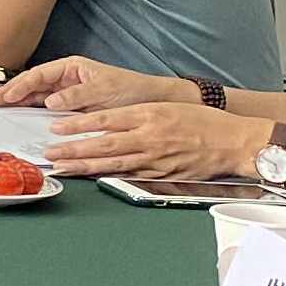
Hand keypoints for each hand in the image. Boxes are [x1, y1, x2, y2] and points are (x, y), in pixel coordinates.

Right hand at [0, 57, 171, 112]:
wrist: (152, 103)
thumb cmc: (131, 91)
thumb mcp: (104, 90)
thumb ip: (77, 95)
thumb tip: (51, 101)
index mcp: (71, 68)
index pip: (39, 75)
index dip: (20, 85)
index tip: (6, 96)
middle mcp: (67, 80)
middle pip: (32, 85)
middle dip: (11, 92)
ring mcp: (68, 95)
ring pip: (37, 97)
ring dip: (19, 103)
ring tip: (1, 110)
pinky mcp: (73, 110)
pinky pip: (49, 111)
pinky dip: (34, 114)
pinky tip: (24, 120)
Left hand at [38, 78, 266, 187]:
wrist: (235, 143)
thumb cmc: (205, 123)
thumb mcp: (168, 108)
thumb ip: (138, 115)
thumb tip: (108, 123)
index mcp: (149, 115)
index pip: (106, 120)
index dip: (78, 125)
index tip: (57, 127)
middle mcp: (149, 138)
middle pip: (104, 145)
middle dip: (73, 149)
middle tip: (51, 152)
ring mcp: (156, 159)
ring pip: (113, 164)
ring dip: (85, 166)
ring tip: (64, 166)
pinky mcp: (163, 175)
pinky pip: (131, 175)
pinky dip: (110, 177)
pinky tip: (94, 177)